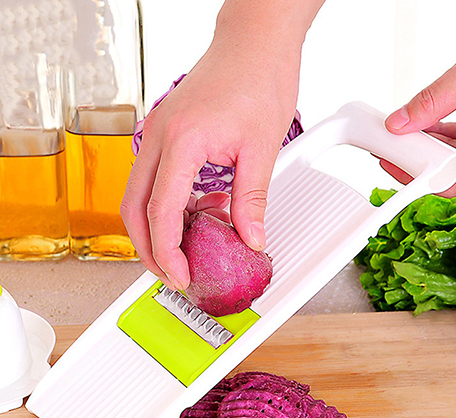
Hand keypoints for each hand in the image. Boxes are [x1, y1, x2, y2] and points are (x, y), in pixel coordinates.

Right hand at [121, 0, 323, 289]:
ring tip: (184, 250)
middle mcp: (159, 137)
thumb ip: (251, 201)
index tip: (181, 276)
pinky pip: (155, 179)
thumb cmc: (258, 79)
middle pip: (133, 208)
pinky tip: (196, 213)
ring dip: (156, 228)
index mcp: (181, 141)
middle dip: (148, 248)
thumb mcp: (261, 150)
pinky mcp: (166, 134)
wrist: (255, 44)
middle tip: (171, 274)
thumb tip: (250, 239)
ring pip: (139, 196)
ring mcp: (158, 134)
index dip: (168, 252)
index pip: (161, 212)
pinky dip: (168, 205)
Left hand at [384, 27, 455, 196]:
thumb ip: (432, 102)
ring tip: (404, 132)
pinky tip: (427, 125)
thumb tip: (399, 122)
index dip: (413, 176)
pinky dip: (445, 136)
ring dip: (429, 145)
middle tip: (391, 145)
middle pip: (448, 171)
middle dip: (416, 157)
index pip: (446, 182)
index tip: (392, 164)